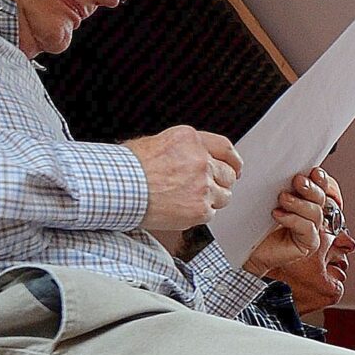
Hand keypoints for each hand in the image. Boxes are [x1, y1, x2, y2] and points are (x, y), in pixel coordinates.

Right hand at [124, 126, 240, 232]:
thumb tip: (193, 158)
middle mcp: (200, 160)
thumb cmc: (128, 168)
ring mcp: (203, 185)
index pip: (225, 148)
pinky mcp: (200, 209)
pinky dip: (198, 214)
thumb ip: (181, 149)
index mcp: (190, 140)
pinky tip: (181, 210)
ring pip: (224, 196)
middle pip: (228, 174)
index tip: (235, 168)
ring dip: (211, 199)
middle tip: (206, 189)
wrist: (119, 189)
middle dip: (220, 182)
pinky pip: (211, 214)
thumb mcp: (155, 143)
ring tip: (188, 200)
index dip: (233, 160)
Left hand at [242, 174, 337, 283]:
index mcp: (304, 199)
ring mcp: (311, 229)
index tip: (313, 171)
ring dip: (299, 204)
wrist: (246, 248)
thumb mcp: (266, 197)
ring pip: (316, 212)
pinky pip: (308, 229)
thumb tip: (281, 167)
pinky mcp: (308, 244)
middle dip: (311, 188)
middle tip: (297, 181)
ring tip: (282, 199)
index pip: (319, 186)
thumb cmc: (254, 223)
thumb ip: (279, 185)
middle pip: (321, 197)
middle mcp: (310, 214)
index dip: (320, 178)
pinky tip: (278, 215)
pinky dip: (294, 220)